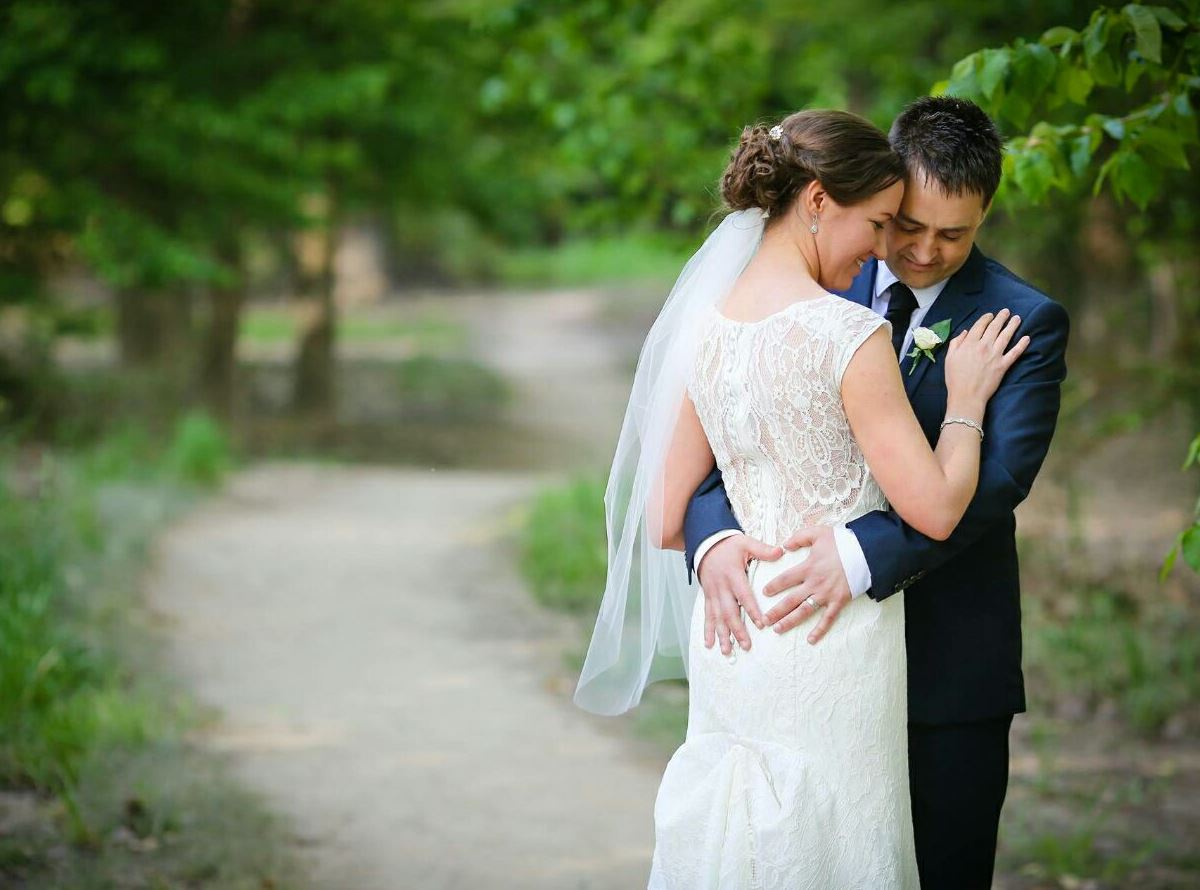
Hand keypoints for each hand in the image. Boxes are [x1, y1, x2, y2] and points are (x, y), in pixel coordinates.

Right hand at [697, 534, 782, 655]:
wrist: (705, 543)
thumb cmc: (728, 544)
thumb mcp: (746, 543)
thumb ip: (763, 550)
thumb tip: (781, 551)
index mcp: (733, 575)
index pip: (744, 596)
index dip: (752, 610)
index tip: (761, 624)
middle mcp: (721, 587)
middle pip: (730, 612)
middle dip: (737, 630)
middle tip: (746, 645)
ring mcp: (713, 594)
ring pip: (717, 617)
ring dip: (722, 635)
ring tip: (727, 651)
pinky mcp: (708, 597)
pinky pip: (707, 615)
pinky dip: (707, 630)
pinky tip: (709, 644)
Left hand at [762, 526, 852, 643]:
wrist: (866, 552)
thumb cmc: (842, 542)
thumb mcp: (818, 533)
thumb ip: (799, 537)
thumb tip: (783, 545)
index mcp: (808, 567)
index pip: (785, 579)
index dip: (773, 586)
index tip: (764, 593)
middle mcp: (815, 583)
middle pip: (791, 600)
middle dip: (776, 611)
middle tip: (764, 620)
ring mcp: (827, 594)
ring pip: (805, 611)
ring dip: (790, 621)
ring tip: (777, 629)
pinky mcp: (839, 601)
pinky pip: (828, 618)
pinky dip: (820, 630)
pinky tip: (810, 639)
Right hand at [944, 308, 1029, 410]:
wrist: (966, 396)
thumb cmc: (955, 379)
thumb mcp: (949, 359)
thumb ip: (956, 343)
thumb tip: (965, 332)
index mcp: (969, 344)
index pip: (980, 326)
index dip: (986, 318)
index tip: (990, 315)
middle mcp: (984, 346)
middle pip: (994, 328)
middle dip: (1001, 317)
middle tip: (1006, 311)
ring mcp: (995, 355)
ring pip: (1006, 336)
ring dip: (1012, 325)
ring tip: (1017, 318)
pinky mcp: (1003, 365)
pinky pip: (1015, 353)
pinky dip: (1022, 345)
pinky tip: (1027, 338)